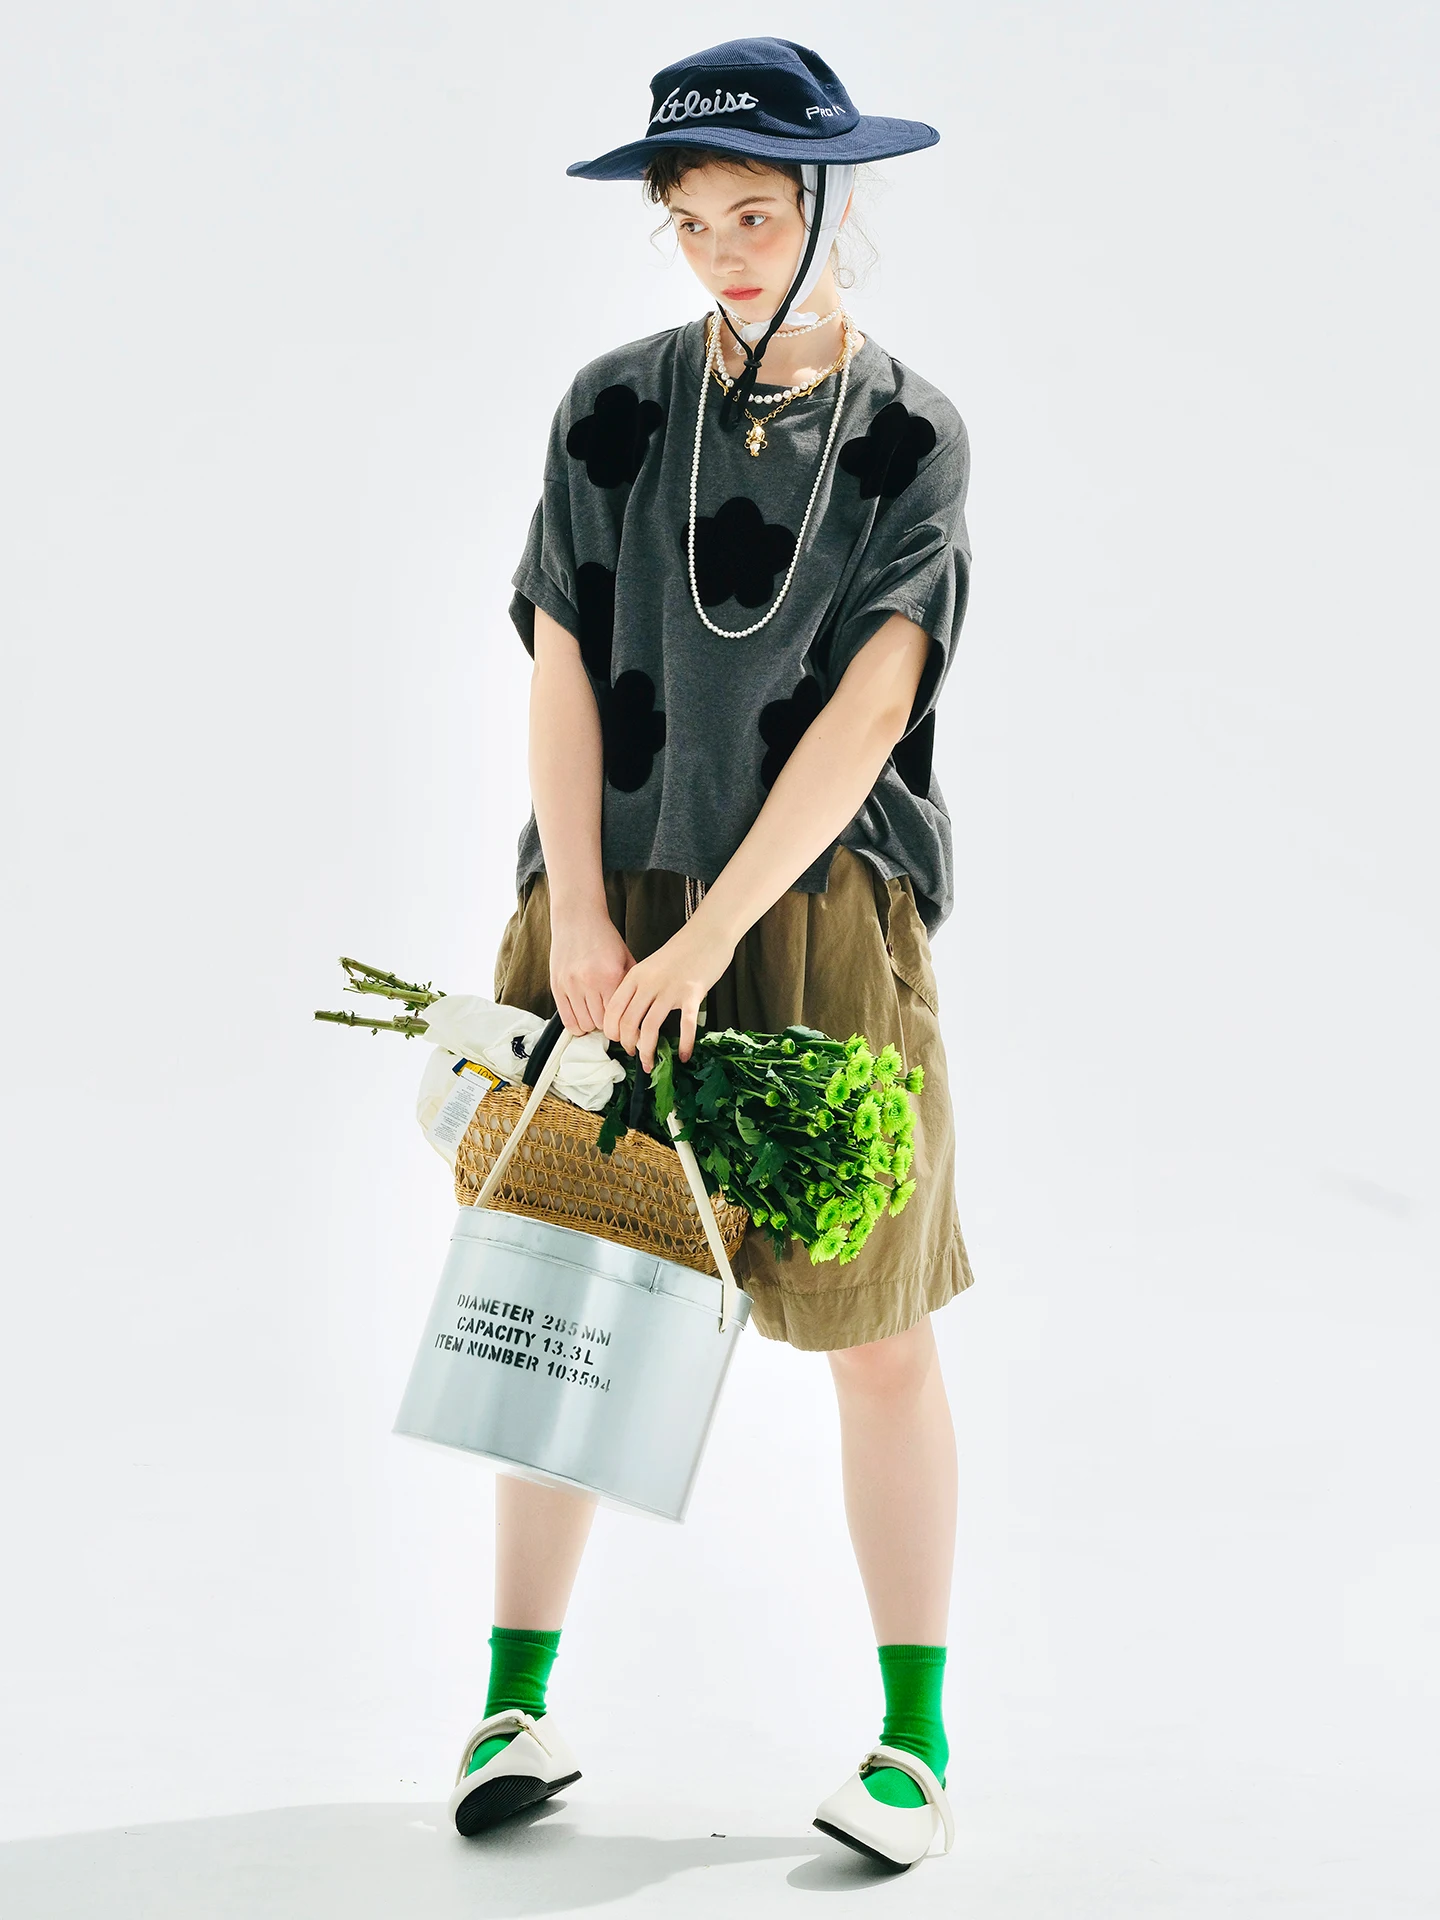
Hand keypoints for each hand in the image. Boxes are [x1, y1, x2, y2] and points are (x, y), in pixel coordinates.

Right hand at [549, 906, 634, 1034]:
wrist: (578, 918)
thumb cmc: (603, 937)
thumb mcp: (627, 958)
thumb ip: (632, 986)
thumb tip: (640, 1011)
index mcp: (611, 975)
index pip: (619, 1016)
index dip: (624, 1024)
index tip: (626, 1025)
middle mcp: (589, 981)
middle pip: (601, 1024)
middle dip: (609, 1026)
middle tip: (612, 1021)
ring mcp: (571, 985)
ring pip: (584, 1025)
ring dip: (592, 1025)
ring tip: (597, 1017)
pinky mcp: (557, 986)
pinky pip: (566, 1019)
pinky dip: (577, 1025)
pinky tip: (584, 1018)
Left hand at [603, 917, 735, 1069]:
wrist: (708, 933)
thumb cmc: (681, 951)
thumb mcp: (652, 966)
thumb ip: (640, 987)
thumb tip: (632, 1016)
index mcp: (636, 976)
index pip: (613, 1009)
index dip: (612, 1031)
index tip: (618, 1042)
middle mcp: (649, 983)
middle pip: (628, 1022)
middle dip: (628, 1045)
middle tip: (634, 1055)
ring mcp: (670, 989)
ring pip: (650, 1028)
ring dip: (647, 1051)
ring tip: (650, 1064)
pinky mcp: (692, 994)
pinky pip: (685, 1025)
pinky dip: (684, 1044)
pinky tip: (683, 1056)